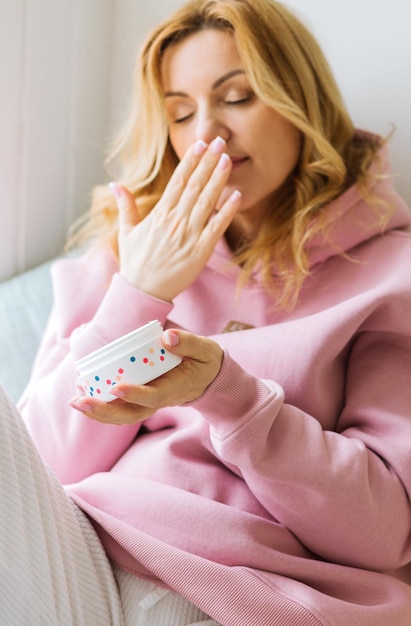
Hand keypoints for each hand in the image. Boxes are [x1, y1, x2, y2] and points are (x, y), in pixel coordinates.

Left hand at [69, 329, 223, 424]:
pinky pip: (120, 408)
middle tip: (80, 401)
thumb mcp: (204, 349)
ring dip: (98, 412)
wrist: (208, 378)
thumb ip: (188, 342)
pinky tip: (82, 396)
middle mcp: (159, 401)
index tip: (116, 387)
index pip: (153, 396)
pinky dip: (100, 406)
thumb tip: (167, 337)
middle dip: (104, 411)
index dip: (135, 394)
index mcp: (174, 389)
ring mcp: (149, 403)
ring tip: (75, 402)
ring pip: (122, 416)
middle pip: (130, 415)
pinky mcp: (141, 400)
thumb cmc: (203, 361)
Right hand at [111, 137, 240, 300]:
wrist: (143, 292)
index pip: (177, 181)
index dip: (190, 161)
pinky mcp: (200, 251)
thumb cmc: (135, 263)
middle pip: (194, 186)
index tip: (200, 144)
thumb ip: (126, 206)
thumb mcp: (127, 232)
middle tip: (220, 141)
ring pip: (206, 202)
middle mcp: (174, 221)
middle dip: (208, 162)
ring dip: (218, 180)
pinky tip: (236, 196)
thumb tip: (115, 184)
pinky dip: (226, 211)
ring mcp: (188, 236)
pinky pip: (216, 228)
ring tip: (228, 159)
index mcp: (159, 214)